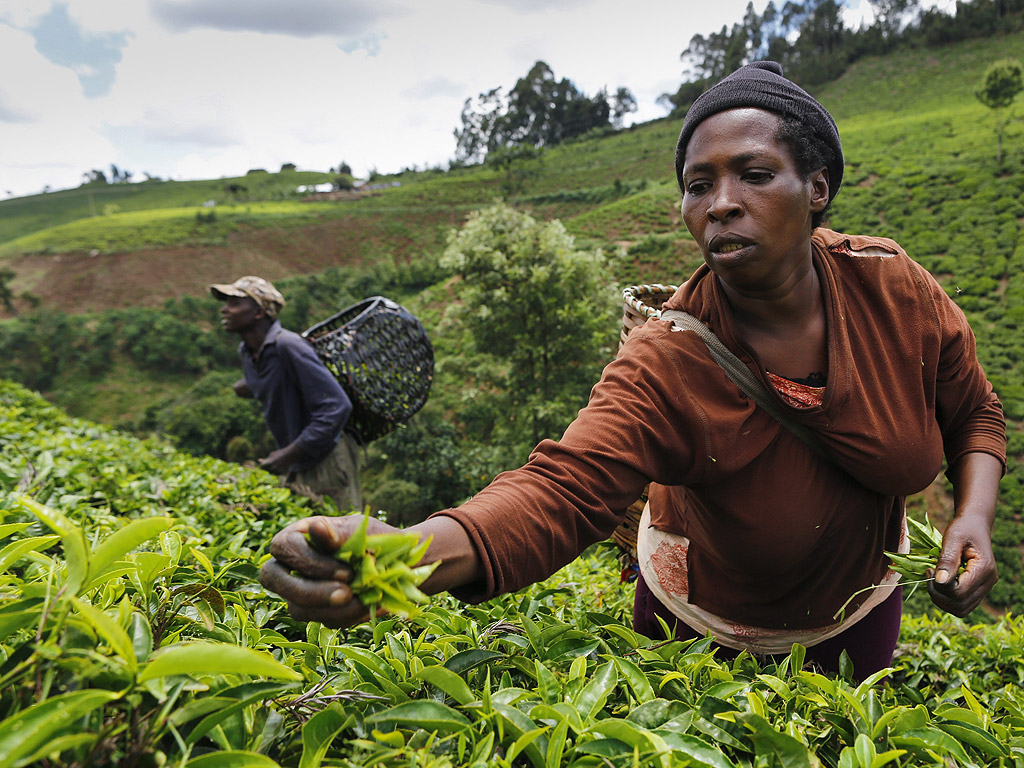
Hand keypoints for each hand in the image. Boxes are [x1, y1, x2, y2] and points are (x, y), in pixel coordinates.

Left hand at [259, 446, 299, 474]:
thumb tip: (259, 461)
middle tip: (272, 463)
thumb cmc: (280, 454)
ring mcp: (277, 471)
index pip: (261, 467)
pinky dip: (278, 471)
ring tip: (277, 464)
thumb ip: (265, 459)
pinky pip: (277, 473)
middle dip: (268, 468)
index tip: (264, 464)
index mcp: (269, 463)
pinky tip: (281, 466)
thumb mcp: (271, 454)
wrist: (290, 455)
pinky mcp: (282, 473)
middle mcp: (272, 468)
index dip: (262, 466)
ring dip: (273, 470)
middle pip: (267, 470)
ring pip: (272, 473)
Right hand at [259, 514, 400, 627]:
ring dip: (332, 608)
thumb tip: (316, 528)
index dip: (308, 562)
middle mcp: (292, 564)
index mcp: (299, 535)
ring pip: (297, 608)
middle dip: (308, 591)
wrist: (398, 562)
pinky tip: (366, 604)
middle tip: (346, 594)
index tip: (347, 571)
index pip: (283, 547)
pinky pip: (323, 621)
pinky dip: (346, 615)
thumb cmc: (375, 538)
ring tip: (364, 600)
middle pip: (272, 579)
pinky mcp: (318, 611)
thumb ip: (339, 532)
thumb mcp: (362, 530)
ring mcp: (301, 590)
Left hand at [928, 514, 997, 617]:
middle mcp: (988, 583)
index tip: (929, 570)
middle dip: (938, 595)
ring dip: (941, 600)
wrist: (974, 525)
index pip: (959, 593)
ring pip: (961, 609)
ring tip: (933, 581)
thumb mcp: (953, 537)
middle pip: (960, 605)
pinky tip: (939, 584)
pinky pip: (961, 605)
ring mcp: (984, 588)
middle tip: (928, 576)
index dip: (940, 587)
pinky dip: (946, 600)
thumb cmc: (963, 528)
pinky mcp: (977, 590)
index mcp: (984, 570)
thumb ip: (947, 559)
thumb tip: (940, 581)